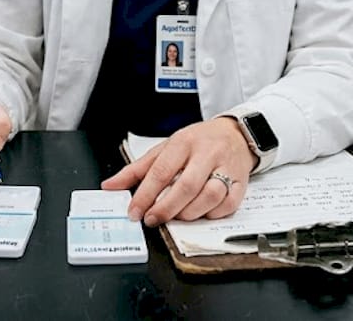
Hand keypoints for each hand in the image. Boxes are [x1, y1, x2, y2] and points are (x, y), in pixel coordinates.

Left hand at [101, 117, 254, 225]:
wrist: (236, 134)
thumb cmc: (197, 143)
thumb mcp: (164, 148)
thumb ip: (137, 169)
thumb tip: (110, 186)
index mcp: (184, 142)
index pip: (161, 171)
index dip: (145, 195)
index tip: (134, 212)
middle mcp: (206, 153)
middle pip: (187, 185)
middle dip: (166, 208)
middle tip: (153, 219)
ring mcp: (227, 167)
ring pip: (211, 196)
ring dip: (190, 213)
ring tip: (177, 216)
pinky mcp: (242, 181)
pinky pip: (228, 204)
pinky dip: (212, 214)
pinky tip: (201, 213)